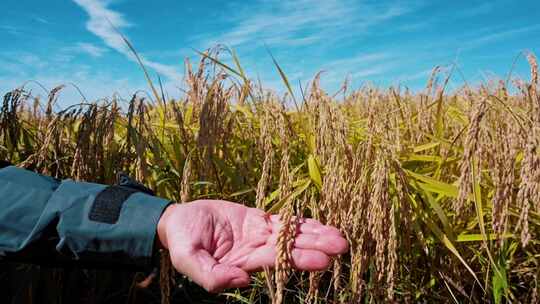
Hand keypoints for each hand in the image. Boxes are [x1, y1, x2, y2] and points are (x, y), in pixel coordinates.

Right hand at [157, 199, 347, 292]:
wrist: (177, 220)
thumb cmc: (180, 240)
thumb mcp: (187, 259)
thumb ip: (210, 275)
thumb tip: (242, 281)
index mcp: (241, 263)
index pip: (276, 262)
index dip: (299, 259)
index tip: (323, 260)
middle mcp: (254, 251)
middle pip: (290, 250)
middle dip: (316, 247)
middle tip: (343, 246)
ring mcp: (258, 235)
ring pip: (291, 235)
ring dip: (315, 235)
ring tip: (340, 237)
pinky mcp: (256, 220)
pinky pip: (282, 221)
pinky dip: (300, 223)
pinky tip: (319, 225)